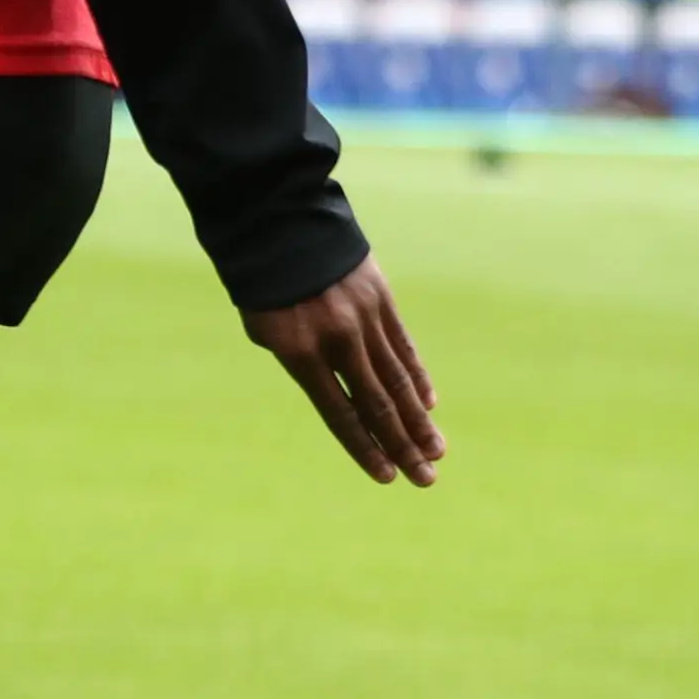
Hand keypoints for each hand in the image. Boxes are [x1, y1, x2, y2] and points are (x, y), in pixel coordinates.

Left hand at [241, 255, 441, 486]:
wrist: (276, 219)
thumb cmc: (261, 280)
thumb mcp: (265, 326)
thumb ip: (300, 362)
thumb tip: (342, 394)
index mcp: (299, 351)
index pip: (338, 412)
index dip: (363, 447)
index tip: (385, 476)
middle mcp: (336, 338)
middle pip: (377, 403)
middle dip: (402, 445)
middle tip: (425, 479)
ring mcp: (363, 317)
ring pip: (397, 379)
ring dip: (418, 421)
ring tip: (437, 453)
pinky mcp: (380, 298)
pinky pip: (403, 346)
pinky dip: (417, 377)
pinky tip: (429, 405)